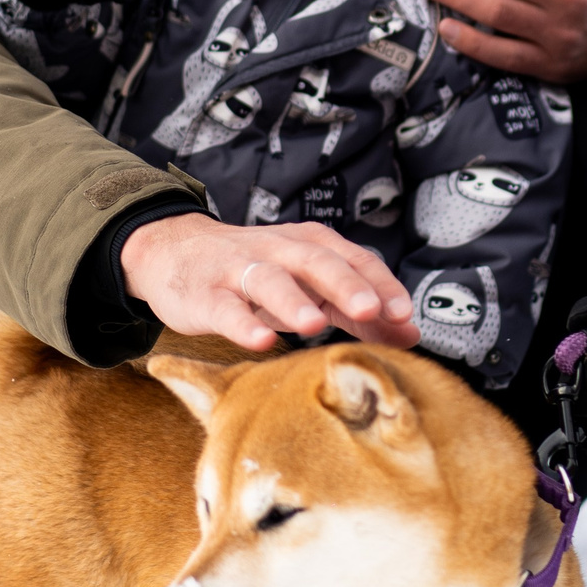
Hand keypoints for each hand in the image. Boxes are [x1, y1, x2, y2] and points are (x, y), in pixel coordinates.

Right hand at [122, 215, 417, 350]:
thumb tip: (411, 334)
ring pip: (269, 280)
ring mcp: (239, 270)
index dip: (380, 284)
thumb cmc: (257, 275)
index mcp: (310, 245)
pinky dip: (241, 323)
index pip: (353, 259)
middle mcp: (278, 250)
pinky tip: (259, 341)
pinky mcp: (205, 294)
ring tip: (315, 326)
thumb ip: (357, 311)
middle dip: (346, 286)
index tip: (404, 314)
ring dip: (293, 301)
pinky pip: (225, 308)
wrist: (176, 253)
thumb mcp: (309, 287)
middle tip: (373, 311)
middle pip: (316, 262)